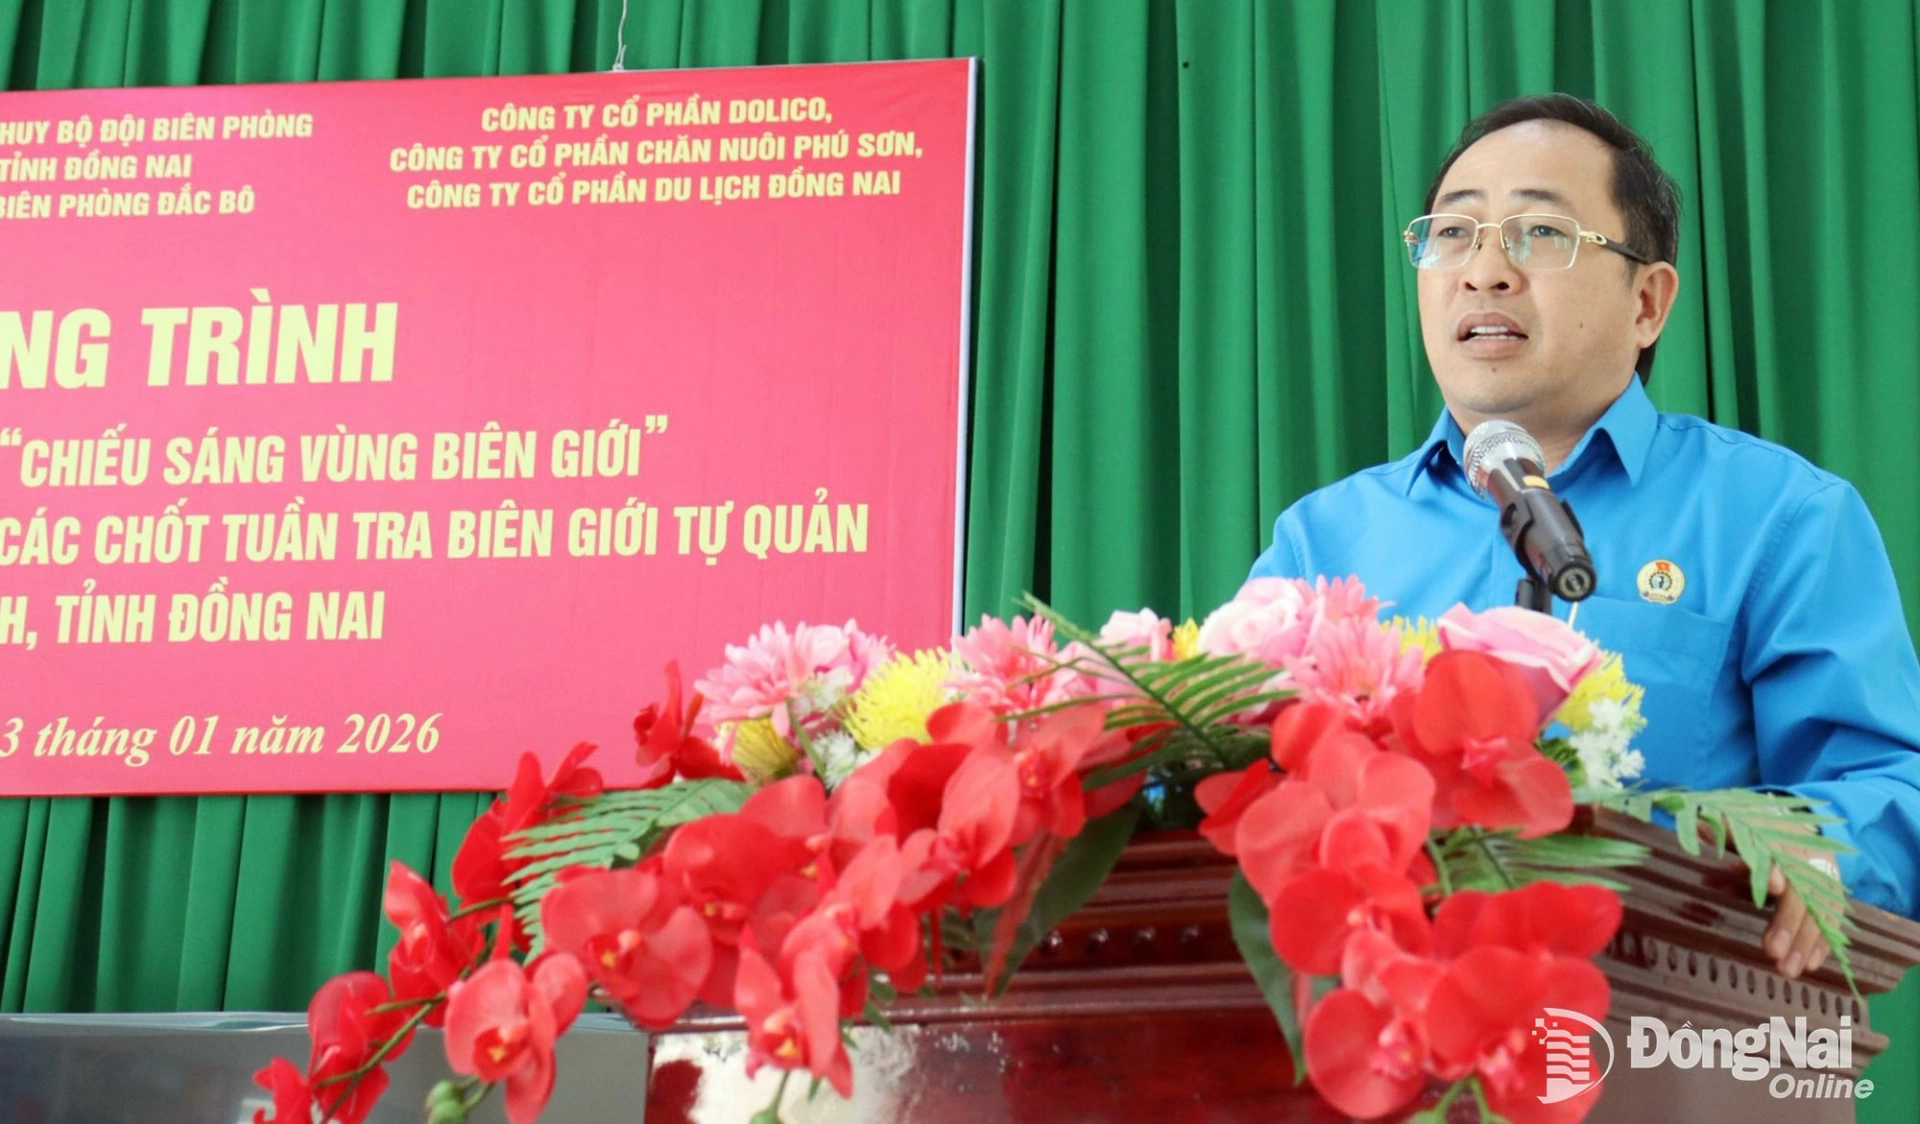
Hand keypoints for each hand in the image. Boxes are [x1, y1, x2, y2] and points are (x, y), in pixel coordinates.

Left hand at [1702, 820, 1837, 978]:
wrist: (1791, 824)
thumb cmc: (1753, 828)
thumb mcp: (1733, 823)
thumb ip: (1717, 829)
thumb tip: (1699, 829)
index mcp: (1781, 833)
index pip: (1779, 850)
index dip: (1776, 867)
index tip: (1774, 886)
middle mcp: (1808, 854)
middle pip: (1803, 888)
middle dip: (1790, 920)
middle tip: (1773, 951)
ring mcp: (1824, 874)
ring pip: (1820, 909)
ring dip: (1806, 942)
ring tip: (1788, 970)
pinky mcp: (1831, 892)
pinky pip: (1830, 919)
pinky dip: (1822, 942)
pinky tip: (1811, 965)